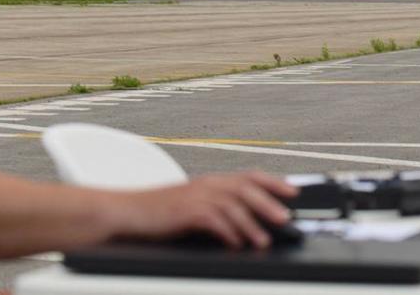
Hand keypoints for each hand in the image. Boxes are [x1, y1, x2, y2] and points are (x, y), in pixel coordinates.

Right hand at [118, 172, 297, 249]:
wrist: (126, 212)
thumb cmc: (157, 213)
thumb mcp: (191, 206)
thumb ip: (216, 210)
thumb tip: (244, 226)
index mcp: (210, 181)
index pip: (249, 176)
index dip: (274, 182)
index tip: (294, 191)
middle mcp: (206, 184)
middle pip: (246, 188)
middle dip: (269, 202)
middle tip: (286, 218)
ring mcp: (195, 196)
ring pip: (233, 205)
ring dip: (252, 224)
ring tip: (263, 240)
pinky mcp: (185, 212)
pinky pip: (213, 220)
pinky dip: (227, 232)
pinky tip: (235, 244)